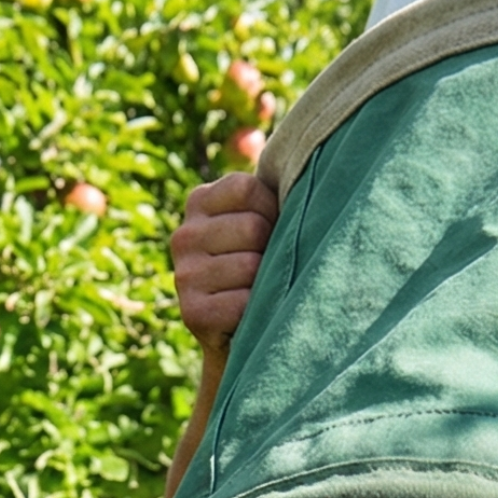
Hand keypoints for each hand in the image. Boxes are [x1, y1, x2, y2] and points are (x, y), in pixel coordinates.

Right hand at [170, 172, 279, 351]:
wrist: (238, 334)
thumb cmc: (262, 265)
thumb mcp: (260, 219)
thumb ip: (271, 192)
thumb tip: (314, 163)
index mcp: (199, 202)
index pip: (246, 189)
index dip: (272, 210)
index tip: (273, 230)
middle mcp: (183, 236)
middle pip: (252, 228)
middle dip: (270, 249)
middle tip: (266, 268)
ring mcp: (183, 275)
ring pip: (250, 267)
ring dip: (265, 283)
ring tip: (259, 291)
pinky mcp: (192, 313)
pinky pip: (242, 303)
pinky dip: (256, 312)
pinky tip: (249, 315)